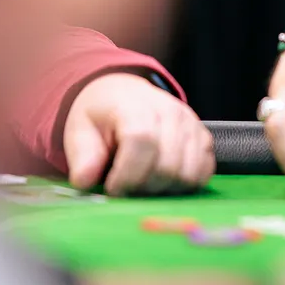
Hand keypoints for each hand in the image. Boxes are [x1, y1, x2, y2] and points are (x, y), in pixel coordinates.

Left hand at [62, 74, 214, 195]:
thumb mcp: (79, 130)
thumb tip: (85, 181)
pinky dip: (184, 185)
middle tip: (125, 188)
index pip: (142, 141)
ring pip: (188, 174)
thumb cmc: (102, 116)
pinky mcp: (204, 138)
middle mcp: (170, 112)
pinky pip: (204, 173)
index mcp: (136, 105)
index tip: (112, 189)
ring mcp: (191, 125)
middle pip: (167, 165)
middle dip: (143, 187)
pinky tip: (162, 180)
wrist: (124, 95)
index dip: (127, 174)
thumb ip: (82, 156)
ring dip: (163, 189)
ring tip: (143, 183)